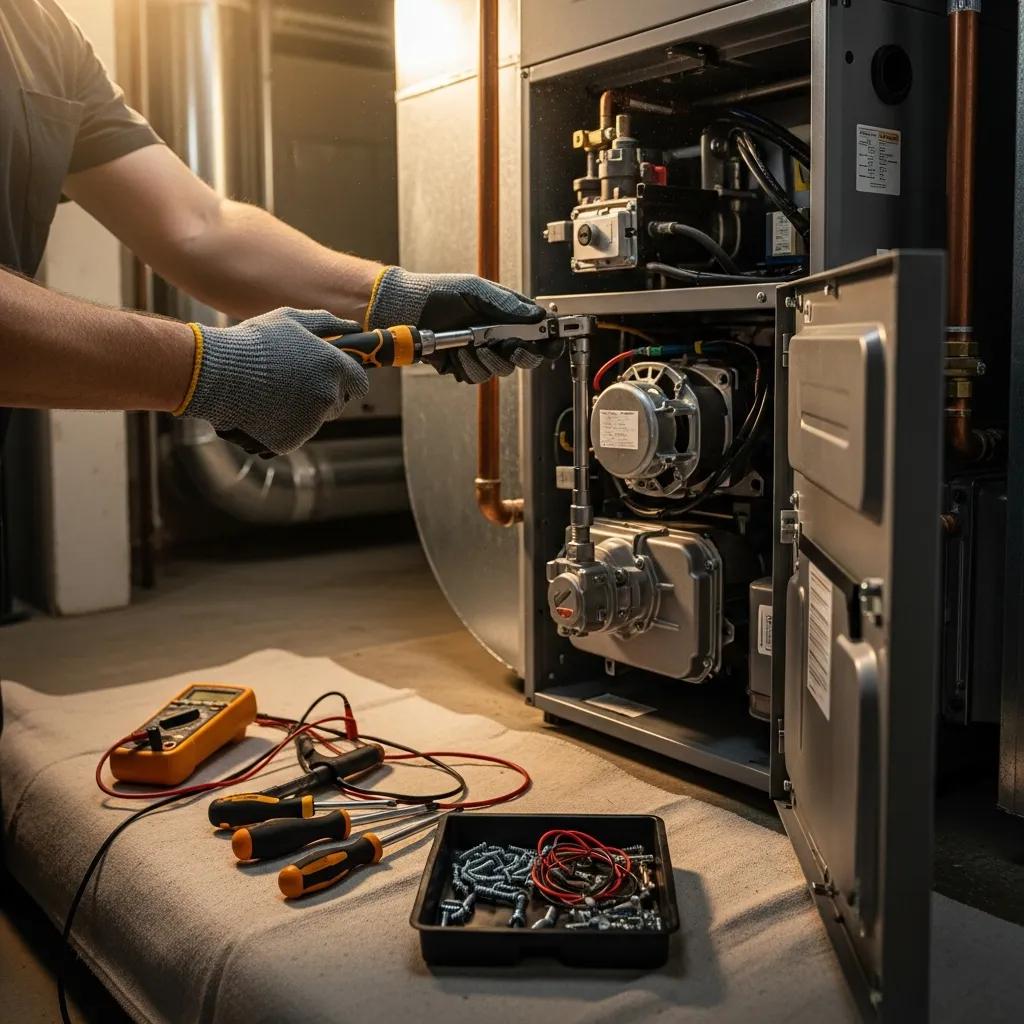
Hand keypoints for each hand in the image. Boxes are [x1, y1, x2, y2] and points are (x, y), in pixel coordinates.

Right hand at [175, 308, 368, 455]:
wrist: (215, 373)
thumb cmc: (255, 342)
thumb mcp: (291, 320)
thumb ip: (328, 323)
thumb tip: (354, 328)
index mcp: (333, 367)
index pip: (359, 383)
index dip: (348, 379)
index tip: (334, 376)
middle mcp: (327, 396)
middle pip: (338, 403)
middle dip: (324, 394)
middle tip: (294, 381)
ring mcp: (310, 422)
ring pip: (316, 419)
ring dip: (303, 409)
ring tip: (273, 391)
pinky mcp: (291, 441)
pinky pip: (295, 434)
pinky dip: (284, 425)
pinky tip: (265, 408)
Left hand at [365, 267, 557, 383]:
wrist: (410, 308)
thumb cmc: (442, 293)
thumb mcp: (477, 290)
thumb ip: (508, 305)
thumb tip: (536, 314)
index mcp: (506, 317)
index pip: (536, 333)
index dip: (548, 340)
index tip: (551, 340)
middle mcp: (497, 338)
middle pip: (524, 358)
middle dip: (519, 354)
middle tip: (510, 345)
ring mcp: (481, 354)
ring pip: (500, 370)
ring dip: (488, 359)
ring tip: (472, 345)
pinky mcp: (464, 366)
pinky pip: (476, 377)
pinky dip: (468, 366)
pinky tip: (457, 352)